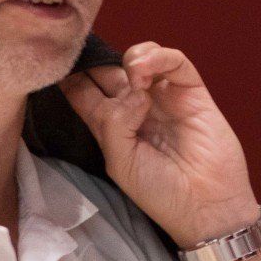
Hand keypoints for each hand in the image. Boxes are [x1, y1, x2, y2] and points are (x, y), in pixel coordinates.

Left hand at [60, 43, 258, 247]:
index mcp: (111, 126)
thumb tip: (135, 88)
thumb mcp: (120, 161)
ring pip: (142, 58)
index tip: (55, 64)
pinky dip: (159, 57)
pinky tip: (145, 75)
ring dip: (131, 58)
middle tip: (94, 55)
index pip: (82, 90)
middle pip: (108, 68)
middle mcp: (135, 107)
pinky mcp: (193, 92)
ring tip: (134, 75)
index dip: (69, 74)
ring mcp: (164, 97)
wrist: (205, 205)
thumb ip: (114, 121)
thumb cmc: (160, 192)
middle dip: (98, 57)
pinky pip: (176, 62)